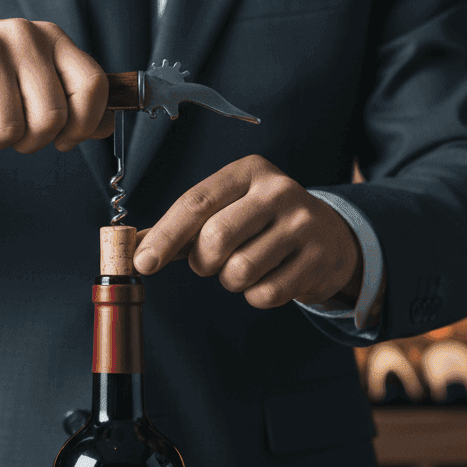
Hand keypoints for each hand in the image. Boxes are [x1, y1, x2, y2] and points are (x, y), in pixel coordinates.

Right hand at [0, 19, 114, 152]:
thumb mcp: (26, 79)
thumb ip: (67, 101)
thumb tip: (105, 127)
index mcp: (49, 38)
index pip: (93, 86)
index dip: (83, 125)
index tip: (63, 139)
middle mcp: (23, 35)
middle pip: (52, 119)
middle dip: (29, 142)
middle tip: (6, 130)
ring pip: (10, 130)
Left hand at [133, 154, 363, 309]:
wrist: (331, 238)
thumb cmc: (263, 223)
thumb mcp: (229, 208)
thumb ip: (184, 226)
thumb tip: (135, 248)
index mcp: (248, 171)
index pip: (195, 202)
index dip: (164, 236)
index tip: (142, 263)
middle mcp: (278, 191)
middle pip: (215, 238)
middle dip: (203, 262)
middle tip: (212, 262)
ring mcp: (303, 224)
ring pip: (240, 270)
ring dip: (231, 280)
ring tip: (246, 267)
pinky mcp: (318, 259)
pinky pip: (266, 293)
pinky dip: (257, 295)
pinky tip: (270, 278)